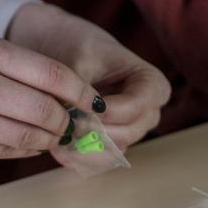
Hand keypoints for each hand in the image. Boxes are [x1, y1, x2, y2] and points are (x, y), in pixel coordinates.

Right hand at [0, 35, 103, 159]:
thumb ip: (8, 66)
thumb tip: (55, 90)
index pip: (54, 74)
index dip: (81, 93)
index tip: (92, 103)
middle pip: (48, 110)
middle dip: (67, 122)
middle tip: (72, 125)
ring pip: (31, 137)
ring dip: (49, 140)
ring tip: (52, 136)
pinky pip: (7, 152)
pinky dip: (26, 151)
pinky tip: (28, 145)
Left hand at [6, 3, 170, 149]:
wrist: (60, 49)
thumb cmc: (76, 46)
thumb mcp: (78, 59)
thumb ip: (80, 90)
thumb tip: (75, 119)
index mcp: (151, 83)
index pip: (139, 105)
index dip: (111, 111)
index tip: (81, 108)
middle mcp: (147, 111)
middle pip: (128, 132)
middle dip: (95, 132)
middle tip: (64, 125)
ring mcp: (131, 131)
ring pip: (113, 151)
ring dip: (85, 148)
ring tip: (57, 136)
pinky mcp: (112, 145)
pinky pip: (100, 161)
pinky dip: (79, 157)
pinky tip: (58, 149)